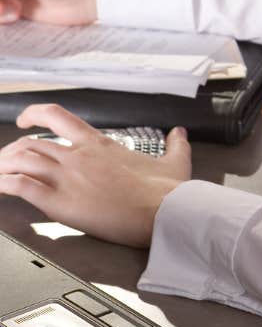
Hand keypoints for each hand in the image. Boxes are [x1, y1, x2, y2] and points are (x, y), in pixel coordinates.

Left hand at [0, 104, 191, 246]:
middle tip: (6, 160)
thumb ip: (175, 144)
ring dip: (3, 166)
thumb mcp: (175, 161)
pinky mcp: (61, 203)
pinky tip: (0, 187)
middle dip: (11, 150)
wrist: (163, 212)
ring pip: (20, 161)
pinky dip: (5, 185)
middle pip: (30, 143)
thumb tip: (179, 133)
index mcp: (100, 144)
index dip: (34, 114)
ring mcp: (69, 178)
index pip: (58, 117)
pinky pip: (21, 188)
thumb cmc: (167, 191)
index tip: (25, 121)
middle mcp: (79, 156)